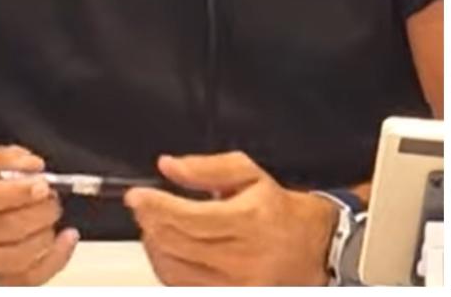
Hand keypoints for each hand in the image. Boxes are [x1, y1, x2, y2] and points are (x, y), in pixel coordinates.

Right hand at [0, 144, 78, 285]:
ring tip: (50, 215)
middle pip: (13, 228)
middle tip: (50, 198)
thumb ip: (6, 158)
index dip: (22, 192)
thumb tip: (34, 166)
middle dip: (43, 210)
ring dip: (47, 233)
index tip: (41, 185)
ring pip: (22, 255)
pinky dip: (55, 258)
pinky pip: (28, 278)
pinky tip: (67, 239)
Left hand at [125, 152, 336, 285]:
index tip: (137, 196)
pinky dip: (166, 267)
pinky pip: (181, 286)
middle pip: (175, 242)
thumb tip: (170, 166)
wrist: (313, 247)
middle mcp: (241, 255)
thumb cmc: (281, 211)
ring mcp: (234, 283)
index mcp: (248, 218)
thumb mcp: (251, 175)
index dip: (154, 205)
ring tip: (154, 227)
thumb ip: (208, 167)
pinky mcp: (229, 296)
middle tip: (144, 207)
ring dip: (154, 245)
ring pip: (172, 268)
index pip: (186, 216)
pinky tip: (167, 251)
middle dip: (150, 222)